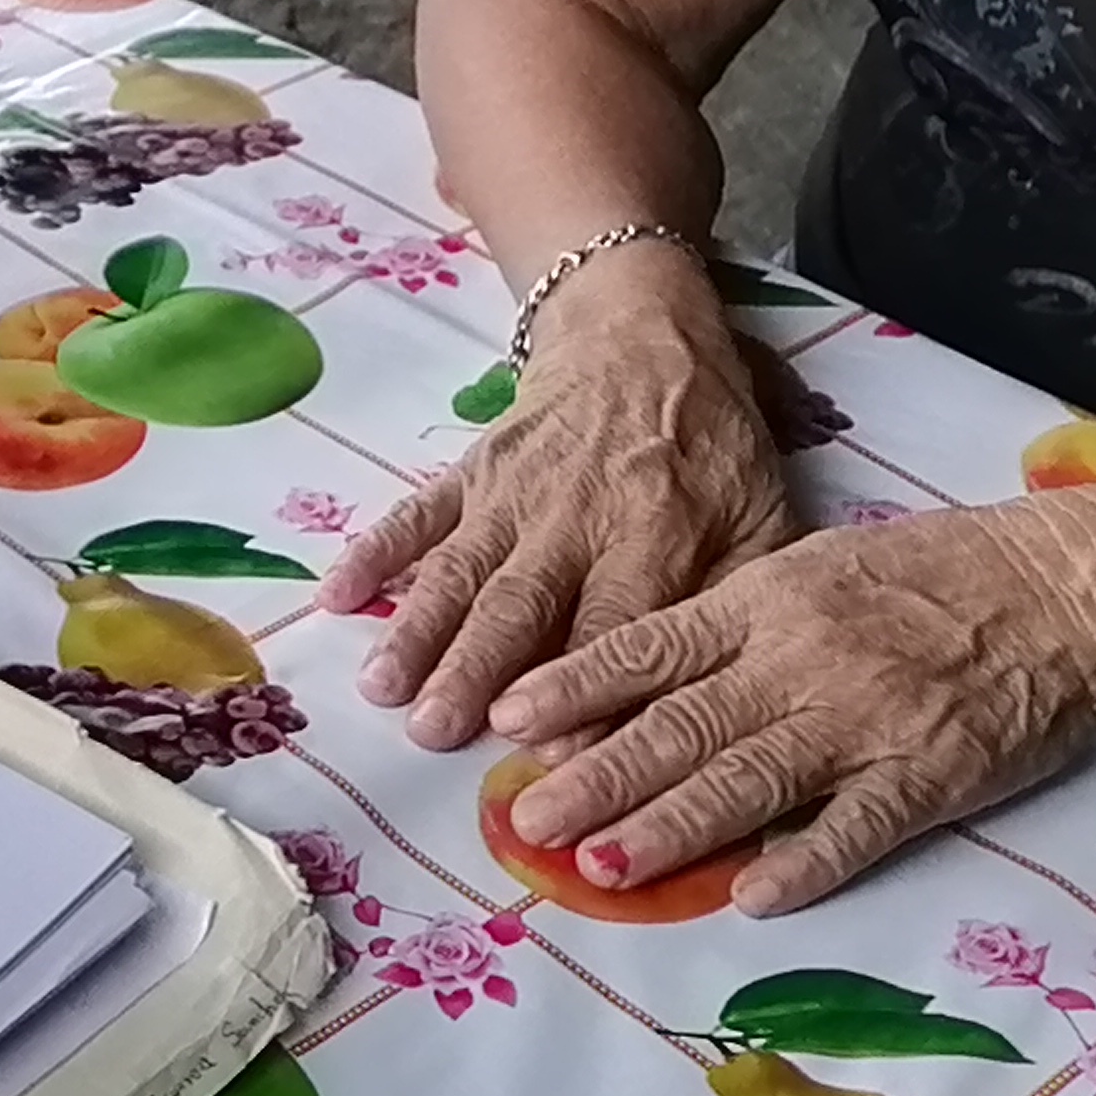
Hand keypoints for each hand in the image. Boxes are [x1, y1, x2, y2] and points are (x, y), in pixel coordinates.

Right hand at [320, 255, 787, 748]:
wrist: (644, 338)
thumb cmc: (711, 444)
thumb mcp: (760, 513)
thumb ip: (740, 598)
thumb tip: (721, 695)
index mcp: (657, 533)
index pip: (616, 627)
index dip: (584, 692)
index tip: (549, 757)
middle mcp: (577, 515)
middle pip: (521, 604)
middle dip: (474, 670)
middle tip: (432, 733)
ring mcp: (514, 492)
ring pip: (460, 569)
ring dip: (418, 628)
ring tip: (380, 688)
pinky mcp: (472, 471)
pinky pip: (416, 513)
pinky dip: (374, 552)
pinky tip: (334, 597)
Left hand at [487, 499, 1095, 910]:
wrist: (1057, 592)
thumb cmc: (924, 575)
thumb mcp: (810, 568)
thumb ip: (727, 621)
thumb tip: (632, 677)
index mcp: (765, 601)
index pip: (651, 648)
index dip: (575, 686)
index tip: (505, 720)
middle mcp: (801, 660)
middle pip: (681, 724)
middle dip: (597, 776)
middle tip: (527, 820)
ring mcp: (864, 722)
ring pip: (749, 780)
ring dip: (669, 827)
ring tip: (599, 867)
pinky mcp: (929, 777)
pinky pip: (858, 828)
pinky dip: (803, 863)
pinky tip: (748, 897)